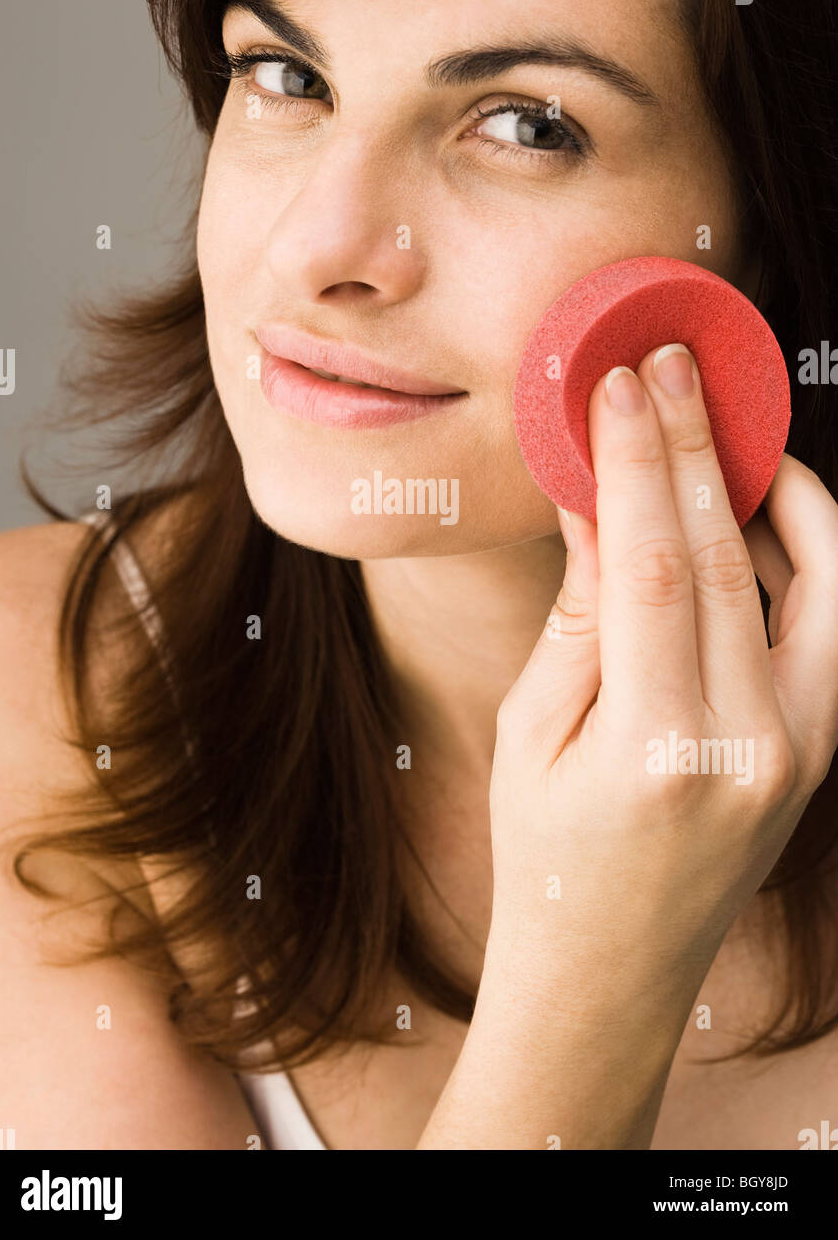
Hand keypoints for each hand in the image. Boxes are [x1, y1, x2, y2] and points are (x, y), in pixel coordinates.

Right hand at [486, 344, 837, 1012]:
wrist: (612, 971)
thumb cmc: (547, 858)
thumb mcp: (529, 731)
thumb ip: (578, 611)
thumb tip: (596, 497)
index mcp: (658, 747)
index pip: (657, 564)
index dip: (640, 460)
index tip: (620, 386)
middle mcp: (752, 746)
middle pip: (734, 555)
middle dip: (699, 446)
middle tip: (672, 367)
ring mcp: (802, 751)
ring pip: (821, 579)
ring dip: (776, 489)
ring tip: (727, 428)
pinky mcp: (821, 749)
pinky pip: (832, 623)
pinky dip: (806, 553)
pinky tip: (756, 512)